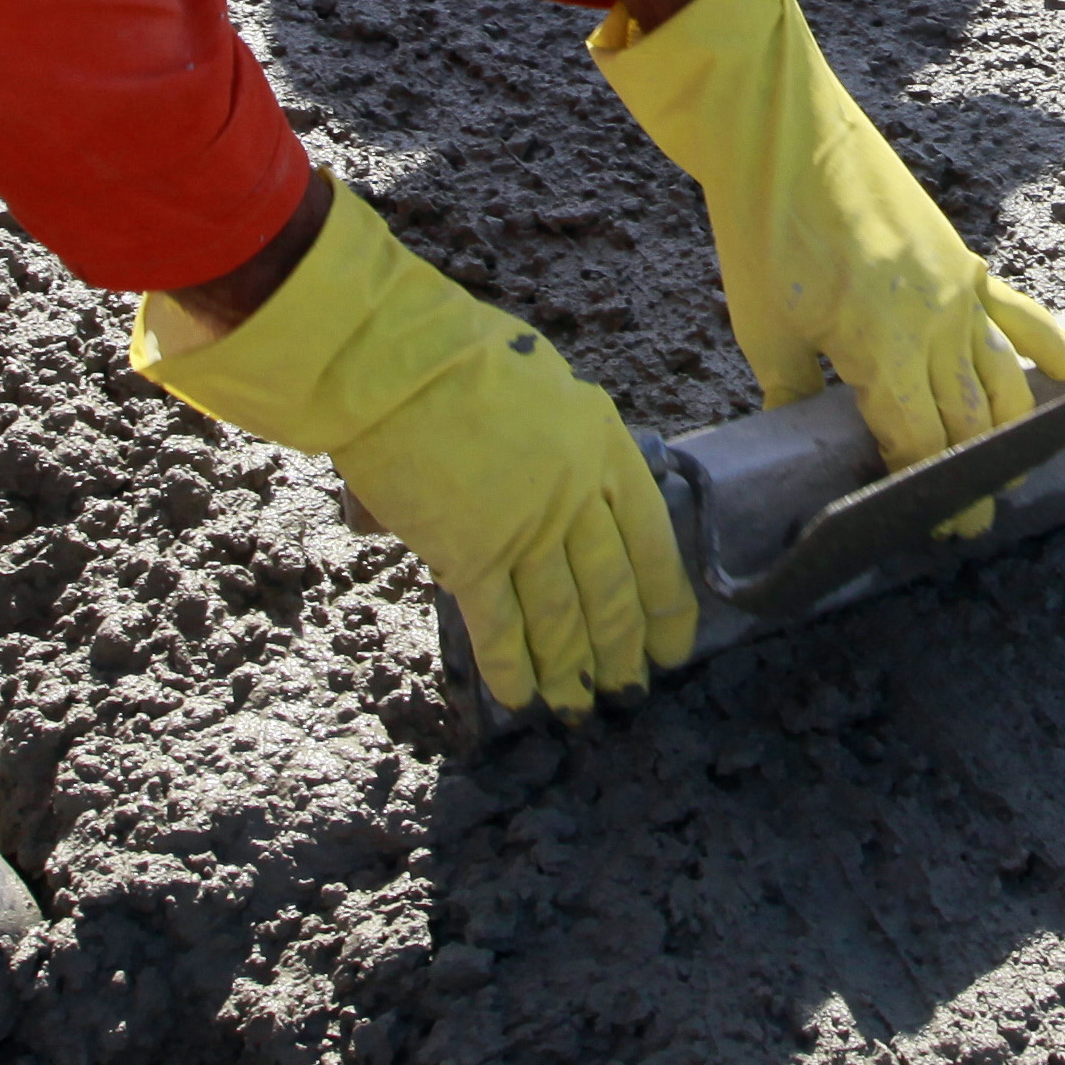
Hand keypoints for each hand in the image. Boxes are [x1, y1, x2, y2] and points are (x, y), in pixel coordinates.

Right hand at [131, 190, 685, 717]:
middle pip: (612, 591)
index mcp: (604, 446)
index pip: (652, 541)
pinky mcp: (472, 555)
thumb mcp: (543, 386)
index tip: (672, 645)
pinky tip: (521, 699)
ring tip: (578, 708)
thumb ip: (564, 445)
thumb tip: (561, 489)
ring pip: (562, 619)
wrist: (393, 362)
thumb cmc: (456, 356)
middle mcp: (578, 494)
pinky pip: (500, 626)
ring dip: (571, 671)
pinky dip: (513, 668)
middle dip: (621, 651)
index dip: (664, 603)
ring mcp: (528, 528)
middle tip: (627, 691)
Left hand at [592, 0, 1064, 530]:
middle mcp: (935, 325)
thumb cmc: (764, 227)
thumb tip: (799, 438)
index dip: (921, 489)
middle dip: (969, 479)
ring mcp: (957, 289)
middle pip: (967, 422)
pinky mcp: (962, 257)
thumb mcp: (764, 327)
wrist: (783, 132)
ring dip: (1009, 431)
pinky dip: (1050, 345)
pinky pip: (1019, 310)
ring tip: (1008, 472)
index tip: (926, 528)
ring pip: (1003, 379)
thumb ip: (791, 392)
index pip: (918, 441)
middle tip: (968, 525)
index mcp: (883, 348)